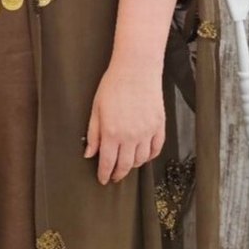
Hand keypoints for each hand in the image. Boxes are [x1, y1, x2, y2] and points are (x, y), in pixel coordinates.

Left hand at [84, 57, 165, 184]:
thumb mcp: (96, 109)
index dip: (104, 174)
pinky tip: (143, 156)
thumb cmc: (113, 85)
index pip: (107, 162)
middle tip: (114, 177)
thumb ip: (93, 134)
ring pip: (141, 159)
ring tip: (127, 164)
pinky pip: (156, 149)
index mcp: (112, 133)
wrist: (136, 69)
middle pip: (125, 165)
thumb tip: (89, 154)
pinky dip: (149, 156)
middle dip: (118, 174)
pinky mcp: (159, 126)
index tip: (103, 179)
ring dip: (133, 165)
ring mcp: (147, 132)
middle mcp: (130, 136)